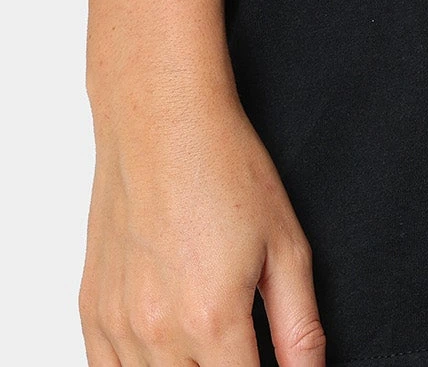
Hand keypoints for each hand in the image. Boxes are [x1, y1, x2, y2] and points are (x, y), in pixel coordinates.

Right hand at [80, 79, 324, 366]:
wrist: (162, 122)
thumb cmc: (224, 168)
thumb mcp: (286, 244)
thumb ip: (300, 326)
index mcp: (213, 319)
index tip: (267, 366)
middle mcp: (158, 332)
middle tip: (240, 354)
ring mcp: (117, 325)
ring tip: (208, 350)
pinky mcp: (92, 312)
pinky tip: (166, 354)